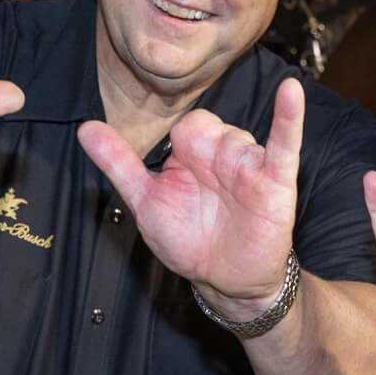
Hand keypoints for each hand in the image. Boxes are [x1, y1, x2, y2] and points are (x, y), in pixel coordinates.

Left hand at [79, 77, 308, 311]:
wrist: (226, 282)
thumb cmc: (189, 241)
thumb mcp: (145, 201)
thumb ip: (118, 163)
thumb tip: (85, 128)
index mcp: (191, 156)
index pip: (187, 124)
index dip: (182, 141)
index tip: (177, 166)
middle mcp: (221, 155)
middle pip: (212, 124)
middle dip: (205, 145)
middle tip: (204, 185)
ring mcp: (249, 165)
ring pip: (239, 136)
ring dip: (231, 155)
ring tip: (230, 195)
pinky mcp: (275, 182)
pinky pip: (283, 144)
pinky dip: (289, 117)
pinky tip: (291, 92)